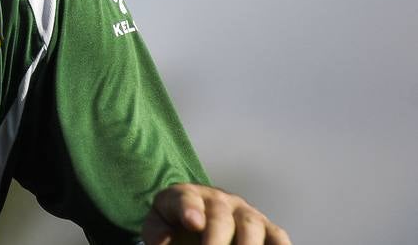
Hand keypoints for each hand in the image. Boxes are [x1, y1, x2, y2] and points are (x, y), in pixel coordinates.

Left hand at [142, 183, 290, 244]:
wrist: (198, 217)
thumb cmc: (175, 224)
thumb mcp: (159, 223)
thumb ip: (157, 232)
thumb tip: (163, 243)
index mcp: (187, 195)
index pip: (185, 198)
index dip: (189, 209)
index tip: (192, 223)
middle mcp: (219, 200)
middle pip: (221, 216)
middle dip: (217, 239)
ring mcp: (246, 213)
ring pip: (252, 226)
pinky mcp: (267, 229)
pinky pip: (278, 237)